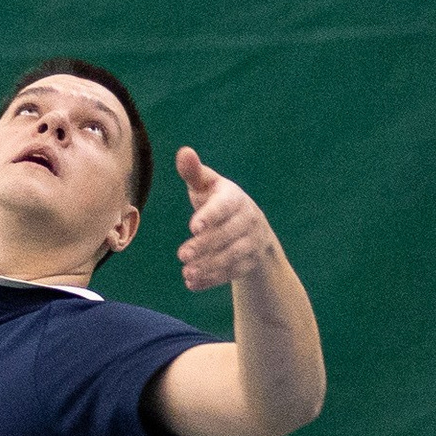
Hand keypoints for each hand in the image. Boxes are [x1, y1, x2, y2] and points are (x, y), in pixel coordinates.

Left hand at [174, 146, 278, 293]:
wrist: (253, 229)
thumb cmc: (220, 202)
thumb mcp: (208, 186)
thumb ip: (194, 173)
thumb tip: (183, 152)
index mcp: (235, 198)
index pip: (225, 207)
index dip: (211, 216)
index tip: (193, 226)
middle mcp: (248, 220)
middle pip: (228, 235)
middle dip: (205, 246)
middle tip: (182, 255)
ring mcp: (251, 244)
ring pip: (232, 257)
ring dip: (210, 266)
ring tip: (187, 272)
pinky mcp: (248, 264)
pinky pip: (232, 274)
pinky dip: (212, 280)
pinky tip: (192, 284)